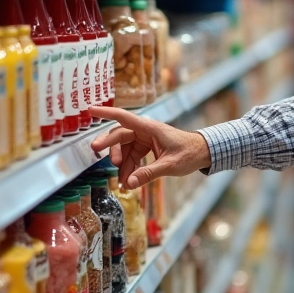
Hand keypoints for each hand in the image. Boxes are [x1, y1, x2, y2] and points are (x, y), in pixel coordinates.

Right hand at [88, 106, 211, 189]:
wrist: (203, 152)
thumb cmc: (190, 153)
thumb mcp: (170, 165)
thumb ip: (149, 173)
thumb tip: (128, 183)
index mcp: (150, 128)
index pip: (124, 117)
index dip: (106, 113)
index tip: (90, 110)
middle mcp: (145, 131)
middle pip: (120, 136)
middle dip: (111, 148)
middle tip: (101, 157)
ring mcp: (145, 139)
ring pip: (125, 149)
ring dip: (122, 165)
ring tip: (123, 182)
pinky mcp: (147, 147)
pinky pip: (132, 156)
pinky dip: (129, 168)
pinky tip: (129, 181)